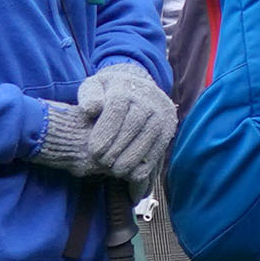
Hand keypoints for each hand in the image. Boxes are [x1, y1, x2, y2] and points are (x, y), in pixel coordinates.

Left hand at [74, 62, 175, 185]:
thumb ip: (89, 96)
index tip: (94, 151)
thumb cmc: (107, 93)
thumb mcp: (93, 87)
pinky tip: (134, 173)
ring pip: (151, 134)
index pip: (116, 108)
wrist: (136, 86)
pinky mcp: (170, 125)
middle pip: (135, 122)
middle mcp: (147, 97)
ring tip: (117, 171)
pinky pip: (161, 144)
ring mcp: (162, 111)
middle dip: (118, 146)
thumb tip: (92, 108)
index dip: (106, 131)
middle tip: (104, 163)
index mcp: (125, 86)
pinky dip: (149, 161)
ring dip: (134, 156)